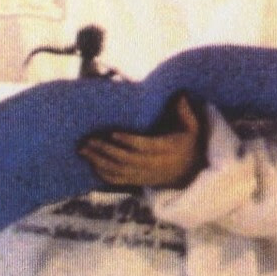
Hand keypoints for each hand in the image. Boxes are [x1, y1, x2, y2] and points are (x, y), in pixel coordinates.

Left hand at [80, 93, 202, 189]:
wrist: (190, 173)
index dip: (129, 141)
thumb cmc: (188, 144)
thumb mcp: (193, 127)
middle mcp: (154, 164)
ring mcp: (144, 174)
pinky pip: (118, 180)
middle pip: (127, 160)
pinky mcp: (138, 180)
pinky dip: (103, 174)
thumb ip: (185, 112)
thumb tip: (180, 95)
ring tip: (83, 149)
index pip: (146, 147)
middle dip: (106, 150)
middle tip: (89, 139)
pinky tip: (91, 163)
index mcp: (167, 149)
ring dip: (99, 161)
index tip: (113, 132)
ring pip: (119, 171)